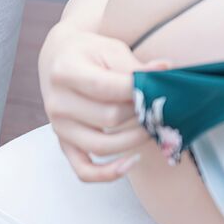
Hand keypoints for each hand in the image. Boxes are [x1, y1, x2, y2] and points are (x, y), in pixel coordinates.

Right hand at [38, 23, 171, 182]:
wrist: (60, 58)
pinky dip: (108, 173)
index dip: (138, 91)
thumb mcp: (111, 50)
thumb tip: (166, 72)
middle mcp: (57, 103)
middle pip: (109, 117)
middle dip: (141, 113)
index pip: (107, 87)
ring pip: (102, 146)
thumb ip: (136, 66)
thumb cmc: (89, 52)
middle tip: (161, 106)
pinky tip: (132, 162)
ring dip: (135, 139)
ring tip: (153, 126)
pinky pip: (84, 170)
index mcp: (66, 72)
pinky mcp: (64, 143)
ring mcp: (58, 127)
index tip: (160, 88)